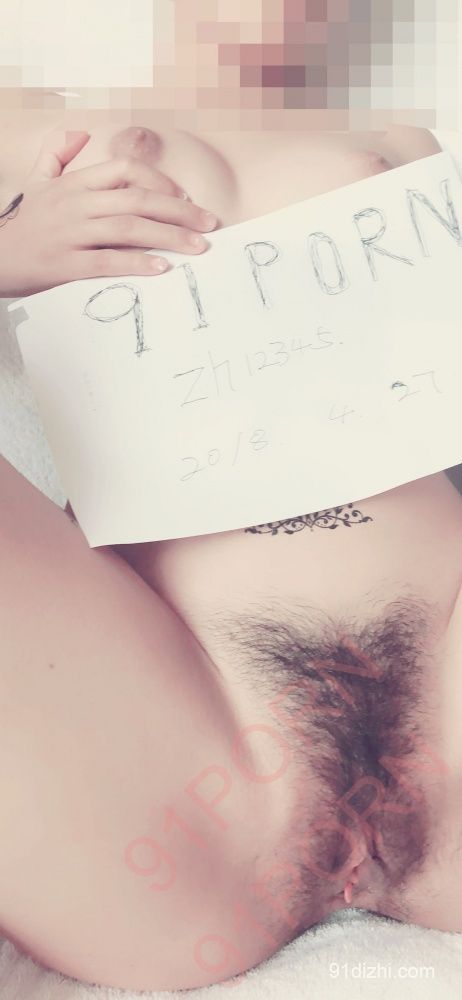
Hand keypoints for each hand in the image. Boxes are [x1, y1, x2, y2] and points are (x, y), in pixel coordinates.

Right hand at [0, 128, 217, 298]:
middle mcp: (75, 204)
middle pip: (137, 200)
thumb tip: (78, 133)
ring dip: (169, 238)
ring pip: (128, 229)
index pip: (125, 170)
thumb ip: (57, 156)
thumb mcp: (35, 183)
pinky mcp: (65, 264)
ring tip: (198, 248)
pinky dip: (137, 264)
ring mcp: (70, 234)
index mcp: (74, 183)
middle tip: (209, 225)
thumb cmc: (21, 225)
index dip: (160, 181)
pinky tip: (162, 268)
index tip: (186, 198)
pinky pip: (107, 262)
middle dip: (180, 212)